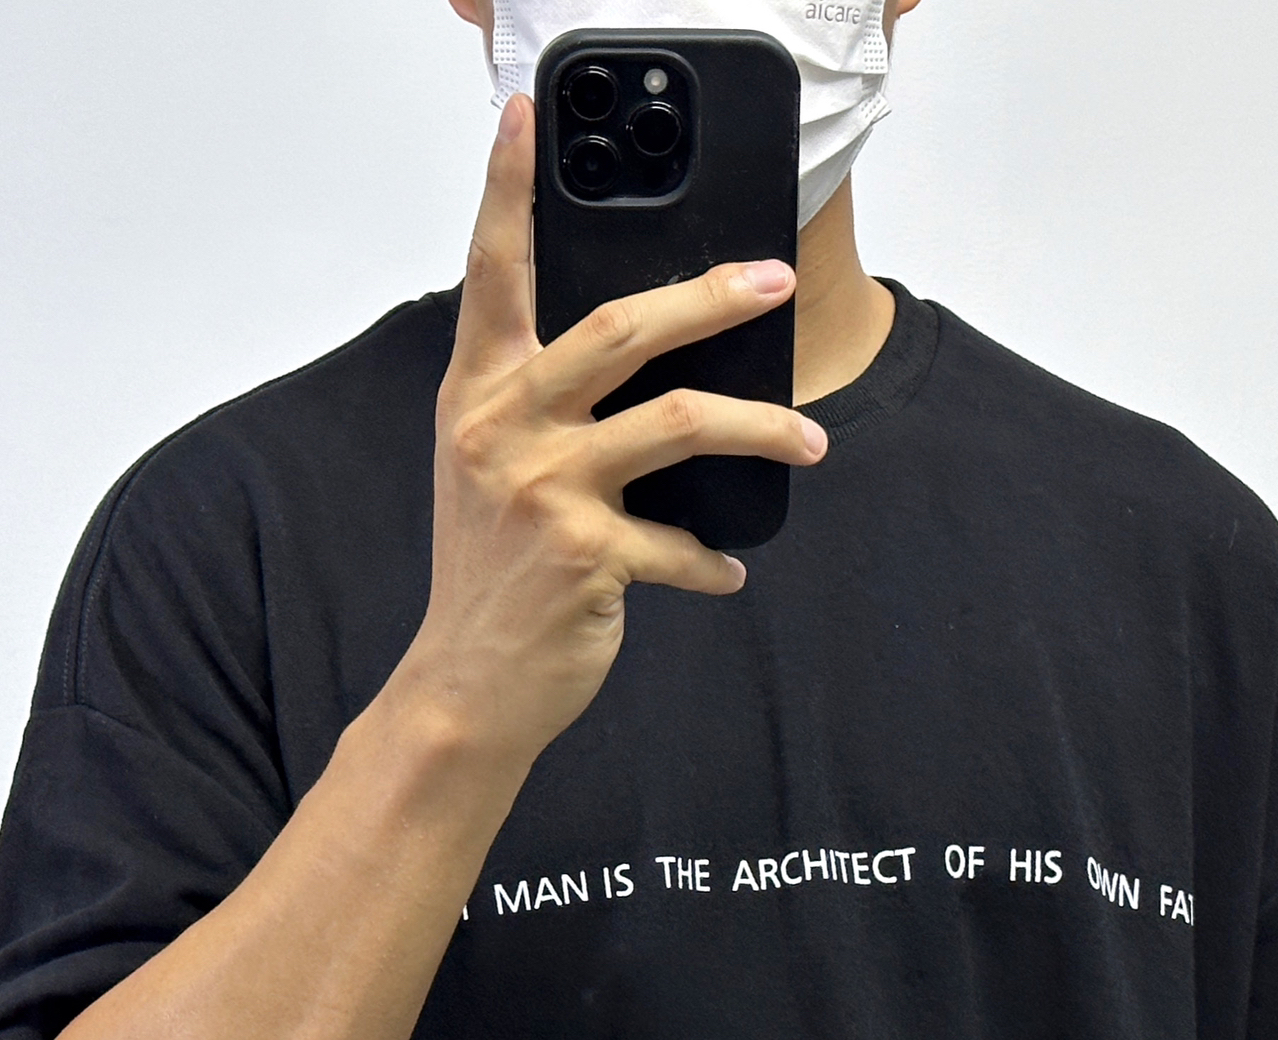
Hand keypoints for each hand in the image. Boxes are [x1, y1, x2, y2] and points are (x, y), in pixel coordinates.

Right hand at [389, 92, 827, 770]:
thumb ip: (535, 403)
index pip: (494, 271)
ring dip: (760, 426)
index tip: (526, 116)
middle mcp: (504, 427)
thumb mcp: (487, 468)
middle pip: (621, 328)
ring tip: (809, 438)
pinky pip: (680, 544)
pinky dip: (712, 563)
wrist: (468, 685)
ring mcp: (545, 489)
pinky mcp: (586, 554)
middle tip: (773, 277)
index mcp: (478, 393)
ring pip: (679, 421)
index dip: (508, 190)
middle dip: (710, 296)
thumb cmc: (488, 575)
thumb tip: (636, 356)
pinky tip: (727, 573)